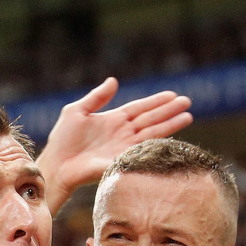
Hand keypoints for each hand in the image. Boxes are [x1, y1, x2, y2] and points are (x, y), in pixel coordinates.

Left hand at [37, 77, 193, 211]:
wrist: (58, 164)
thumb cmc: (63, 139)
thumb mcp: (77, 111)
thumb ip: (96, 97)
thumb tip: (113, 80)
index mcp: (113, 119)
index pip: (139, 108)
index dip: (155, 101)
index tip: (173, 95)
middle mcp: (122, 132)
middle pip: (150, 119)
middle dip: (169, 111)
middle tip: (187, 102)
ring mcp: (124, 146)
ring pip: (152, 133)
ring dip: (170, 124)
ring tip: (187, 116)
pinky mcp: (122, 159)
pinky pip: (143, 149)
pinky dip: (157, 143)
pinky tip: (172, 137)